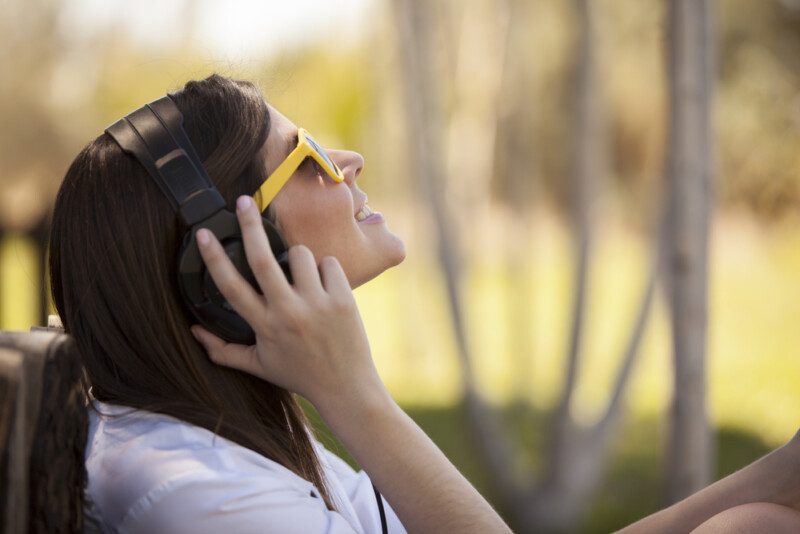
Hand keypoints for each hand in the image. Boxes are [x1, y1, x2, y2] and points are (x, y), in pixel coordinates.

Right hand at [190, 195, 386, 409]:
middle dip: (250, 226)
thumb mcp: (259, 366)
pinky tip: (325, 287)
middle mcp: (288, 312)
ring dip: (298, 257)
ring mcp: (317, 304)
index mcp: (264, 326)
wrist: (346, 387)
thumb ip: (223, 350)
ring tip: (302, 278)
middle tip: (243, 201)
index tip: (204, 233)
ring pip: (300, 254)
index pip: (231, 287)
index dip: (214, 258)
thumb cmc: (300, 374)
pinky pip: (328, 263)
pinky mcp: (343, 299)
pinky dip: (324, 269)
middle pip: (263, 260)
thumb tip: (193, 330)